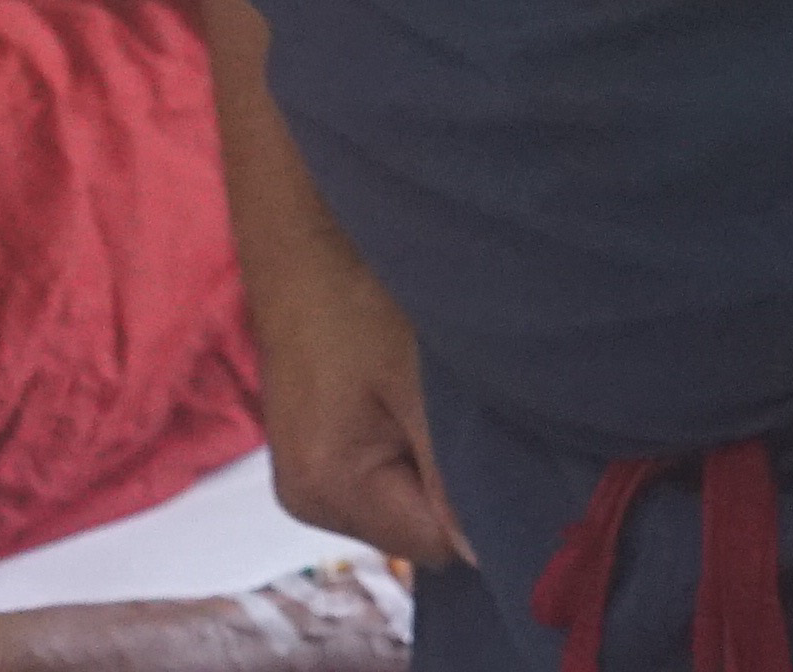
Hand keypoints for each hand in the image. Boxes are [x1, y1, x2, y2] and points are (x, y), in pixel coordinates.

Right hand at [253, 254, 474, 575]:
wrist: (303, 237)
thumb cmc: (361, 295)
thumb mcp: (422, 382)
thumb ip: (455, 474)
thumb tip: (490, 555)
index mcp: (327, 485)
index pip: (436, 546)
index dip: (475, 505)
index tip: (488, 443)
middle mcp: (305, 497)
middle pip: (415, 531)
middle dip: (449, 484)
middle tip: (453, 410)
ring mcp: (302, 478)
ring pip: (401, 506)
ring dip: (428, 466)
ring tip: (424, 397)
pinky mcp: (309, 455)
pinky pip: (380, 480)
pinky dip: (404, 451)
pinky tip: (403, 400)